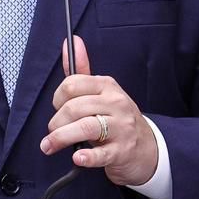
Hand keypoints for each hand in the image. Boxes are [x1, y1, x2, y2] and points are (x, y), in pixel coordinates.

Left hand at [42, 35, 157, 186]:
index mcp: (108, 86)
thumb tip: (71, 41)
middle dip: (56, 122)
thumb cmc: (118, 119)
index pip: (72, 84)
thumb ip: (83, 69)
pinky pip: (101, 153)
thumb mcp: (102, 92)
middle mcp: (116, 103)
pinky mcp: (122, 151)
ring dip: (61, 138)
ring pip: (86, 127)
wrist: (149, 149)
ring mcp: (121, 128)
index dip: (57, 98)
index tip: (57, 109)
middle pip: (74, 108)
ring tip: (49, 146)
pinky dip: (87, 157)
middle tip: (52, 132)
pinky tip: (77, 157)